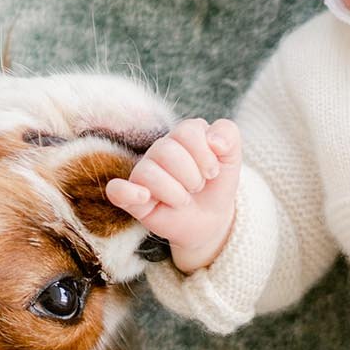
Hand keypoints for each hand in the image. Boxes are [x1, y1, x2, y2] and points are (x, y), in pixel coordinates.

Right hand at [105, 118, 240, 272]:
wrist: (211, 218)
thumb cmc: (216, 184)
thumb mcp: (232, 157)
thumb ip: (228, 134)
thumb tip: (213, 141)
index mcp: (182, 136)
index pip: (187, 131)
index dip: (205, 154)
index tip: (213, 172)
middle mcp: (159, 151)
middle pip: (166, 150)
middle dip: (192, 175)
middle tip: (198, 187)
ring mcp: (143, 174)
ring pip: (148, 172)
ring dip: (175, 192)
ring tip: (184, 200)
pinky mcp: (132, 199)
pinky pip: (117, 190)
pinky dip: (128, 192)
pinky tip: (144, 197)